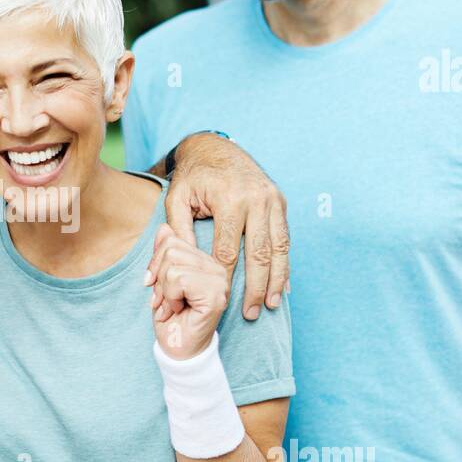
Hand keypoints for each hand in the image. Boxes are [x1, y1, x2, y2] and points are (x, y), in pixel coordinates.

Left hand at [145, 224, 228, 359]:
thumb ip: (163, 253)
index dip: (155, 262)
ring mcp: (220, 279)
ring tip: (173, 306)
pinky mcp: (215, 293)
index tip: (153, 284)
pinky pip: (178, 279)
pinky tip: (180, 310)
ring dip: (164, 291)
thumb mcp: (160, 279)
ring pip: (173, 264)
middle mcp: (218, 266)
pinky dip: (170, 298)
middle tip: (164, 300)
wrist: (178, 349)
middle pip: (170, 248)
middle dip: (158, 278)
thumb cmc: (170, 316)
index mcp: (206, 259)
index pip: (172, 238)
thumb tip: (164, 228)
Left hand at [166, 133, 288, 320]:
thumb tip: (177, 268)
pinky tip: (282, 284)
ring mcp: (272, 199)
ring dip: (276, 280)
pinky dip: (284, 263)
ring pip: (279, 248)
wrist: (215, 148)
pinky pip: (285, 238)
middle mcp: (256, 199)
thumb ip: (176, 233)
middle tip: (250, 313)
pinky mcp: (281, 201)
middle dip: (255, 287)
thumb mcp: (176, 199)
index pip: (228, 250)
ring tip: (270, 305)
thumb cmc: (192, 177)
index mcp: (229, 199)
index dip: (225, 279)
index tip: (221, 301)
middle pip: (258, 254)